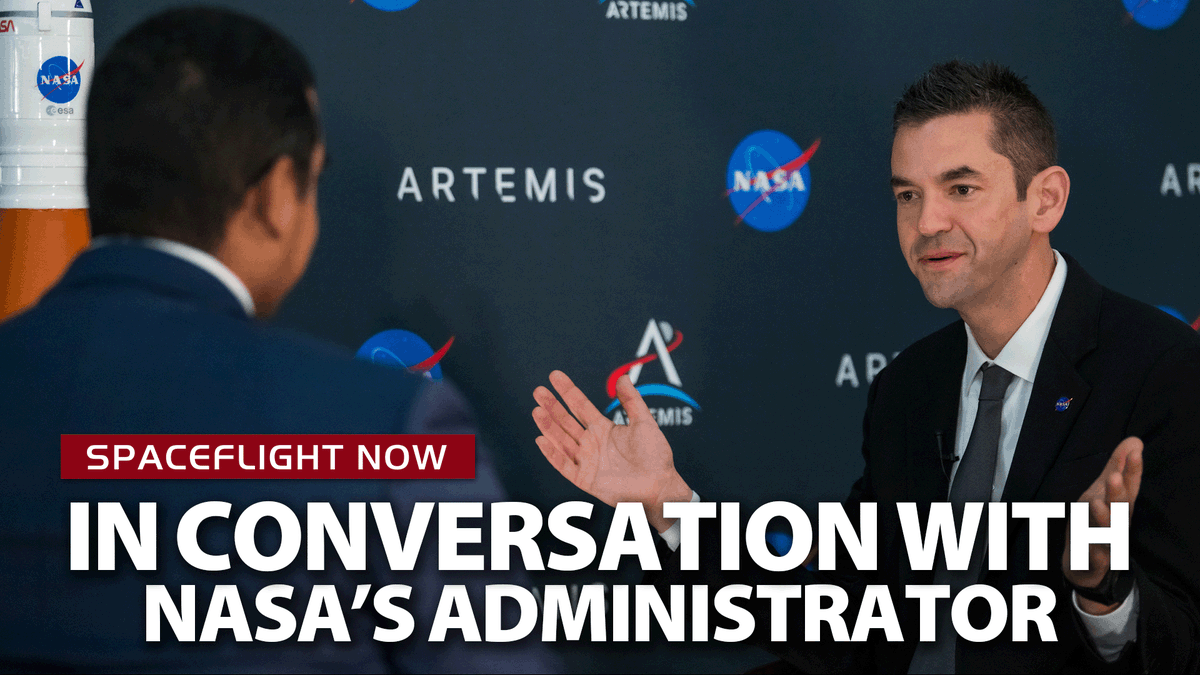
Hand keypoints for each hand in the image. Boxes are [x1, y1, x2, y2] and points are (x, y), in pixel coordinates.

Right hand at [533, 370, 690, 531]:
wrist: (660, 486)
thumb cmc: (655, 455)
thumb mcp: (644, 423)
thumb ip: (632, 401)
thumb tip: (622, 377)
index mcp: (603, 428)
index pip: (580, 406)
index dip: (567, 391)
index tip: (554, 375)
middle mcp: (591, 443)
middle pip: (566, 422)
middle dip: (552, 406)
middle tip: (538, 391)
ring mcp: (586, 461)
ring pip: (561, 441)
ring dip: (548, 427)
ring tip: (537, 411)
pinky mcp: (585, 479)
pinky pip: (564, 465)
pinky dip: (552, 454)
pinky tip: (541, 440)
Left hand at [1062, 436, 1142, 613]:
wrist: (1089, 566)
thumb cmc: (1099, 523)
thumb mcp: (1107, 494)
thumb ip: (1118, 467)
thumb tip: (1134, 440)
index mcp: (1118, 505)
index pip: (1128, 485)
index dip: (1132, 469)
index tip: (1135, 448)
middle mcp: (1116, 522)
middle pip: (1120, 506)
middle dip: (1118, 492)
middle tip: (1114, 475)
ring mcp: (1106, 542)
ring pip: (1107, 531)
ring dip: (1104, 518)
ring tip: (1097, 504)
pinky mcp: (1094, 561)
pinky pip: (1095, 558)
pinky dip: (1096, 553)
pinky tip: (1096, 550)